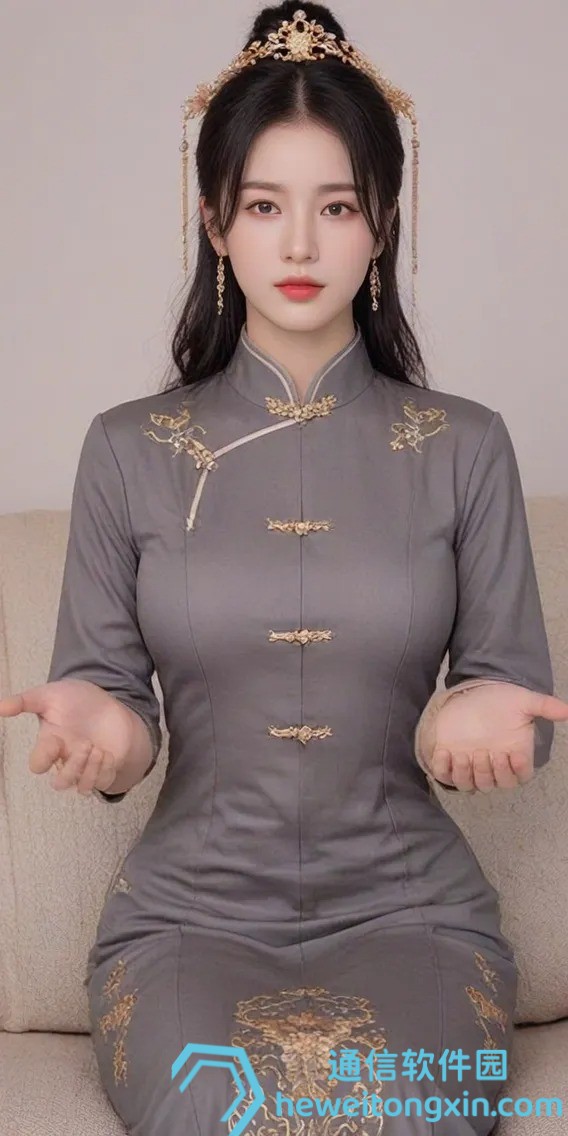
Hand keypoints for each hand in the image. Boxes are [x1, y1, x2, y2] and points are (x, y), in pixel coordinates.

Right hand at [0, 679, 138, 794]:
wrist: (106, 700)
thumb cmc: (75, 699)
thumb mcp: (49, 694)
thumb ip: (25, 701)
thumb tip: (0, 707)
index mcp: (50, 744)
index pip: (37, 765)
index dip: (43, 758)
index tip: (56, 739)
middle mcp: (66, 758)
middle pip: (60, 783)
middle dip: (73, 766)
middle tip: (86, 744)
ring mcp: (86, 765)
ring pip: (82, 788)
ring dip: (91, 771)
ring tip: (99, 750)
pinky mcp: (105, 767)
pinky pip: (104, 782)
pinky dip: (107, 770)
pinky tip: (109, 753)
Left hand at [428, 682, 567, 791]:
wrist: (473, 694)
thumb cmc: (501, 701)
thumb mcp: (523, 701)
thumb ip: (544, 706)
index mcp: (514, 755)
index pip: (520, 776)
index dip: (516, 770)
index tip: (512, 753)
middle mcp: (494, 765)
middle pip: (495, 784)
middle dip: (490, 771)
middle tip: (485, 752)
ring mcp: (471, 765)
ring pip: (470, 785)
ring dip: (467, 774)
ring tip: (464, 754)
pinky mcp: (449, 760)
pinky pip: (444, 775)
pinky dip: (443, 769)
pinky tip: (444, 751)